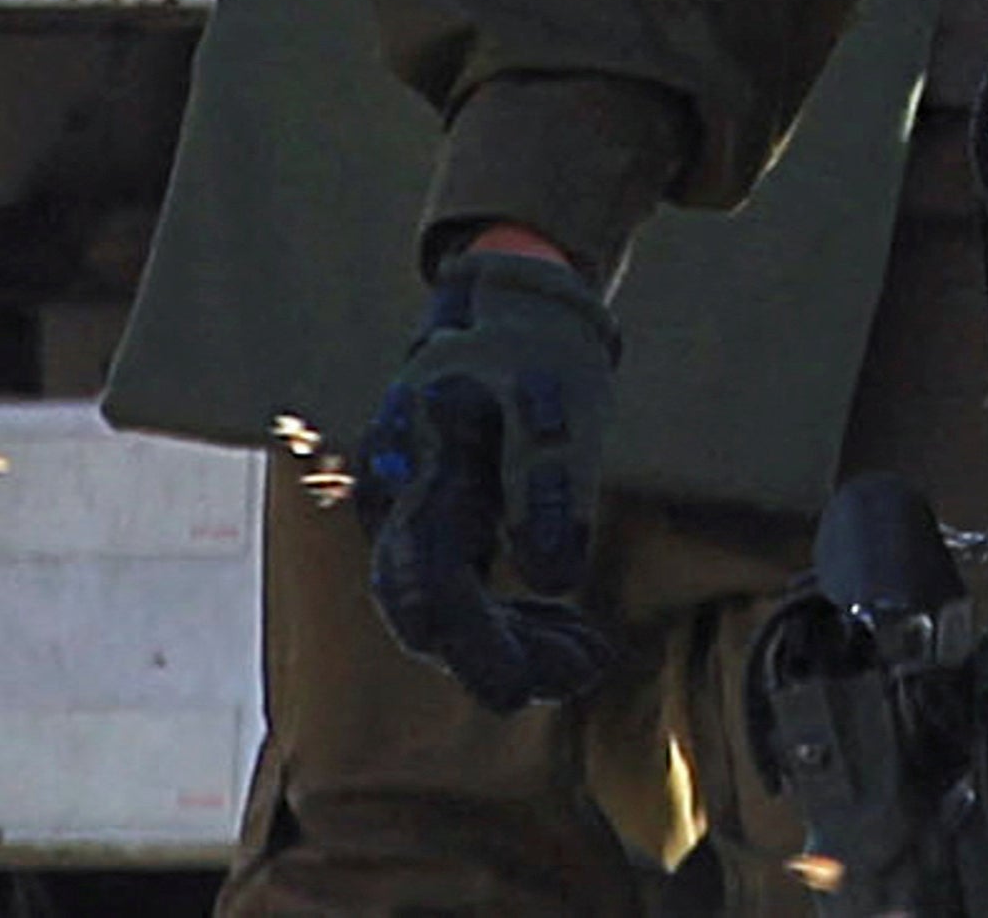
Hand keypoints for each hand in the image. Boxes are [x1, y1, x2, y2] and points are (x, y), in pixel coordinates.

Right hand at [356, 245, 627, 711]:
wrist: (505, 302)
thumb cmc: (532, 347)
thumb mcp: (554, 401)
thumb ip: (548, 483)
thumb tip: (552, 579)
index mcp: (416, 467)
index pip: (431, 584)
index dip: (479, 645)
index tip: (532, 686)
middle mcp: (397, 500)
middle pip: (429, 613)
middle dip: (503, 656)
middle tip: (589, 664)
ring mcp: (412, 513)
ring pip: (447, 611)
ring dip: (514, 644)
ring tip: (591, 654)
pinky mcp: (440, 522)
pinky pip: (464, 591)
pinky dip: (513, 619)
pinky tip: (567, 631)